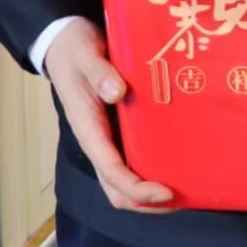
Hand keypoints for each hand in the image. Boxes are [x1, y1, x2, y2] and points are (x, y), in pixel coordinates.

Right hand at [42, 18, 174, 212]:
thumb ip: (100, 72)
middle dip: (145, 204)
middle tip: (180, 197)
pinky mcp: (115, 130)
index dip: (138, 189)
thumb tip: (117, 92)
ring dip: (148, 193)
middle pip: (116, 190)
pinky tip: (174, 163)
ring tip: (183, 188)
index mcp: (88, 129)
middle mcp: (97, 141)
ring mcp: (105, 139)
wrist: (64, 42)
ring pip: (123, 181)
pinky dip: (150, 171)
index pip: (111, 172)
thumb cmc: (75, 49)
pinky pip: (131, 161)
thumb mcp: (86, 54)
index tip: (166, 191)